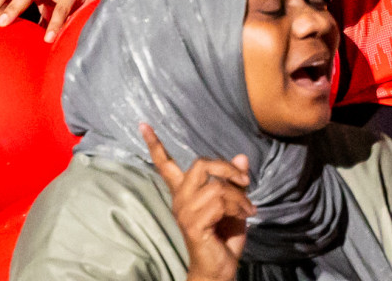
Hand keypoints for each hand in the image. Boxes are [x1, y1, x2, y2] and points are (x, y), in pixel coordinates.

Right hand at [141, 123, 252, 280]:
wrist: (220, 269)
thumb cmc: (224, 237)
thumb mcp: (234, 204)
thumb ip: (235, 183)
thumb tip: (241, 158)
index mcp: (185, 193)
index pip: (165, 165)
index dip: (155, 144)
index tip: (143, 124)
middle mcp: (180, 199)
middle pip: (201, 164)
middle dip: (226, 168)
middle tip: (244, 180)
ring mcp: (185, 211)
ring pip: (216, 185)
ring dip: (239, 196)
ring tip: (248, 209)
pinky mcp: (193, 223)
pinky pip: (220, 201)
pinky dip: (239, 205)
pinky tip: (245, 215)